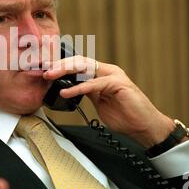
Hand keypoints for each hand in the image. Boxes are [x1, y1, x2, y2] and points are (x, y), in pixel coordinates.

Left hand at [43, 56, 179, 147]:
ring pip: (85, 67)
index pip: (78, 64)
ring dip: (65, 71)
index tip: (46, 70)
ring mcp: (114, 75)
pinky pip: (95, 83)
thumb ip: (87, 92)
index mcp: (102, 74)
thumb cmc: (125, 116)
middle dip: (60, 65)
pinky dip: (79, 87)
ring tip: (51, 76)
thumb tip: (70, 88)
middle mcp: (108, 71)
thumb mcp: (99, 102)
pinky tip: (67, 92)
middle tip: (45, 71)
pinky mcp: (119, 84)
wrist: (144, 126)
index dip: (61, 66)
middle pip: (79, 61)